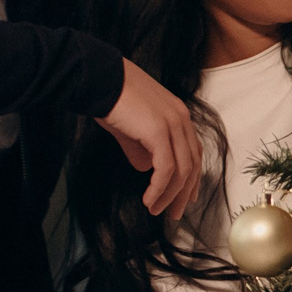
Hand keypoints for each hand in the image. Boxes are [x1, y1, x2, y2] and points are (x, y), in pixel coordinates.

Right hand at [97, 57, 202, 219]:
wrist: (98, 79)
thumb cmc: (109, 98)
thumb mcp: (129, 127)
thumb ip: (140, 148)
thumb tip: (145, 168)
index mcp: (178, 114)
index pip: (193, 152)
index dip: (192, 178)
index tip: (186, 197)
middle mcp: (181, 118)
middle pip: (192, 164)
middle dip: (184, 193)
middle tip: (175, 213)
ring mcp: (172, 123)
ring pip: (181, 170)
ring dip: (169, 195)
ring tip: (155, 209)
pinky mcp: (158, 131)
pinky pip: (165, 169)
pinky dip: (159, 188)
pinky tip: (149, 199)